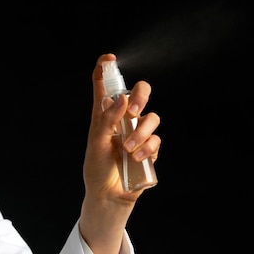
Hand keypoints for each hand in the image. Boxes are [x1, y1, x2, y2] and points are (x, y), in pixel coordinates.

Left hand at [79, 53, 160, 253]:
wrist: (109, 195)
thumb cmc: (97, 168)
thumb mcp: (96, 142)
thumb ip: (107, 120)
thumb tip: (121, 98)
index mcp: (104, 115)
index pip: (104, 86)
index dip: (105, 70)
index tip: (109, 59)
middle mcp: (123, 119)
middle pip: (139, 92)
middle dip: (140, 96)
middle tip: (132, 110)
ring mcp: (138, 133)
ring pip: (152, 117)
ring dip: (141, 132)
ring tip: (128, 149)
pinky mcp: (150, 148)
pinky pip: (157, 139)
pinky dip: (148, 147)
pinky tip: (137, 158)